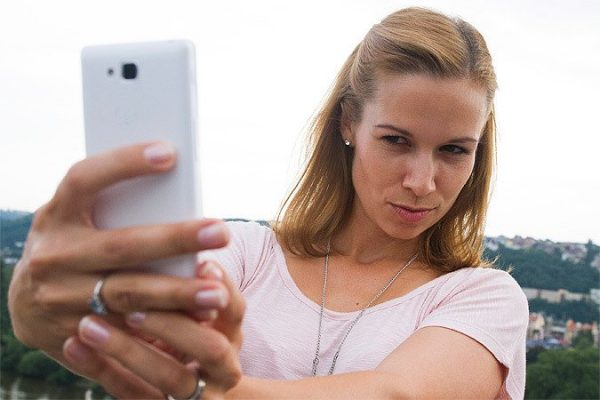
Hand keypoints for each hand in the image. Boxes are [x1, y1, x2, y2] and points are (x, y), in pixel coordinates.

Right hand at [8, 142, 228, 362]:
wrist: (25, 303)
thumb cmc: (71, 245)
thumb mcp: (77, 220)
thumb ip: (113, 208)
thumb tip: (175, 189)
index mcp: (56, 216)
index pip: (84, 180)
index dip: (123, 164)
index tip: (169, 152)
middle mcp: (54, 256)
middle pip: (120, 245)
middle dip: (174, 239)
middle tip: (221, 232)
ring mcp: (60, 299)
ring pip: (127, 295)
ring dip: (177, 294)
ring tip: (218, 291)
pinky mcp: (75, 333)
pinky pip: (127, 332)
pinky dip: (166, 326)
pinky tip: (200, 320)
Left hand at [62, 261, 244, 398]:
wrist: (194, 376)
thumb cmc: (192, 324)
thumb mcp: (202, 301)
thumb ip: (188, 274)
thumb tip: (164, 227)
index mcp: (232, 330)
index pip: (235, 311)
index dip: (218, 289)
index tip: (198, 265)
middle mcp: (224, 365)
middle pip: (210, 348)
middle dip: (171, 323)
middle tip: (131, 304)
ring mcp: (197, 392)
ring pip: (173, 381)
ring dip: (130, 351)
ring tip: (88, 324)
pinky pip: (135, 397)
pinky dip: (104, 371)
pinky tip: (74, 346)